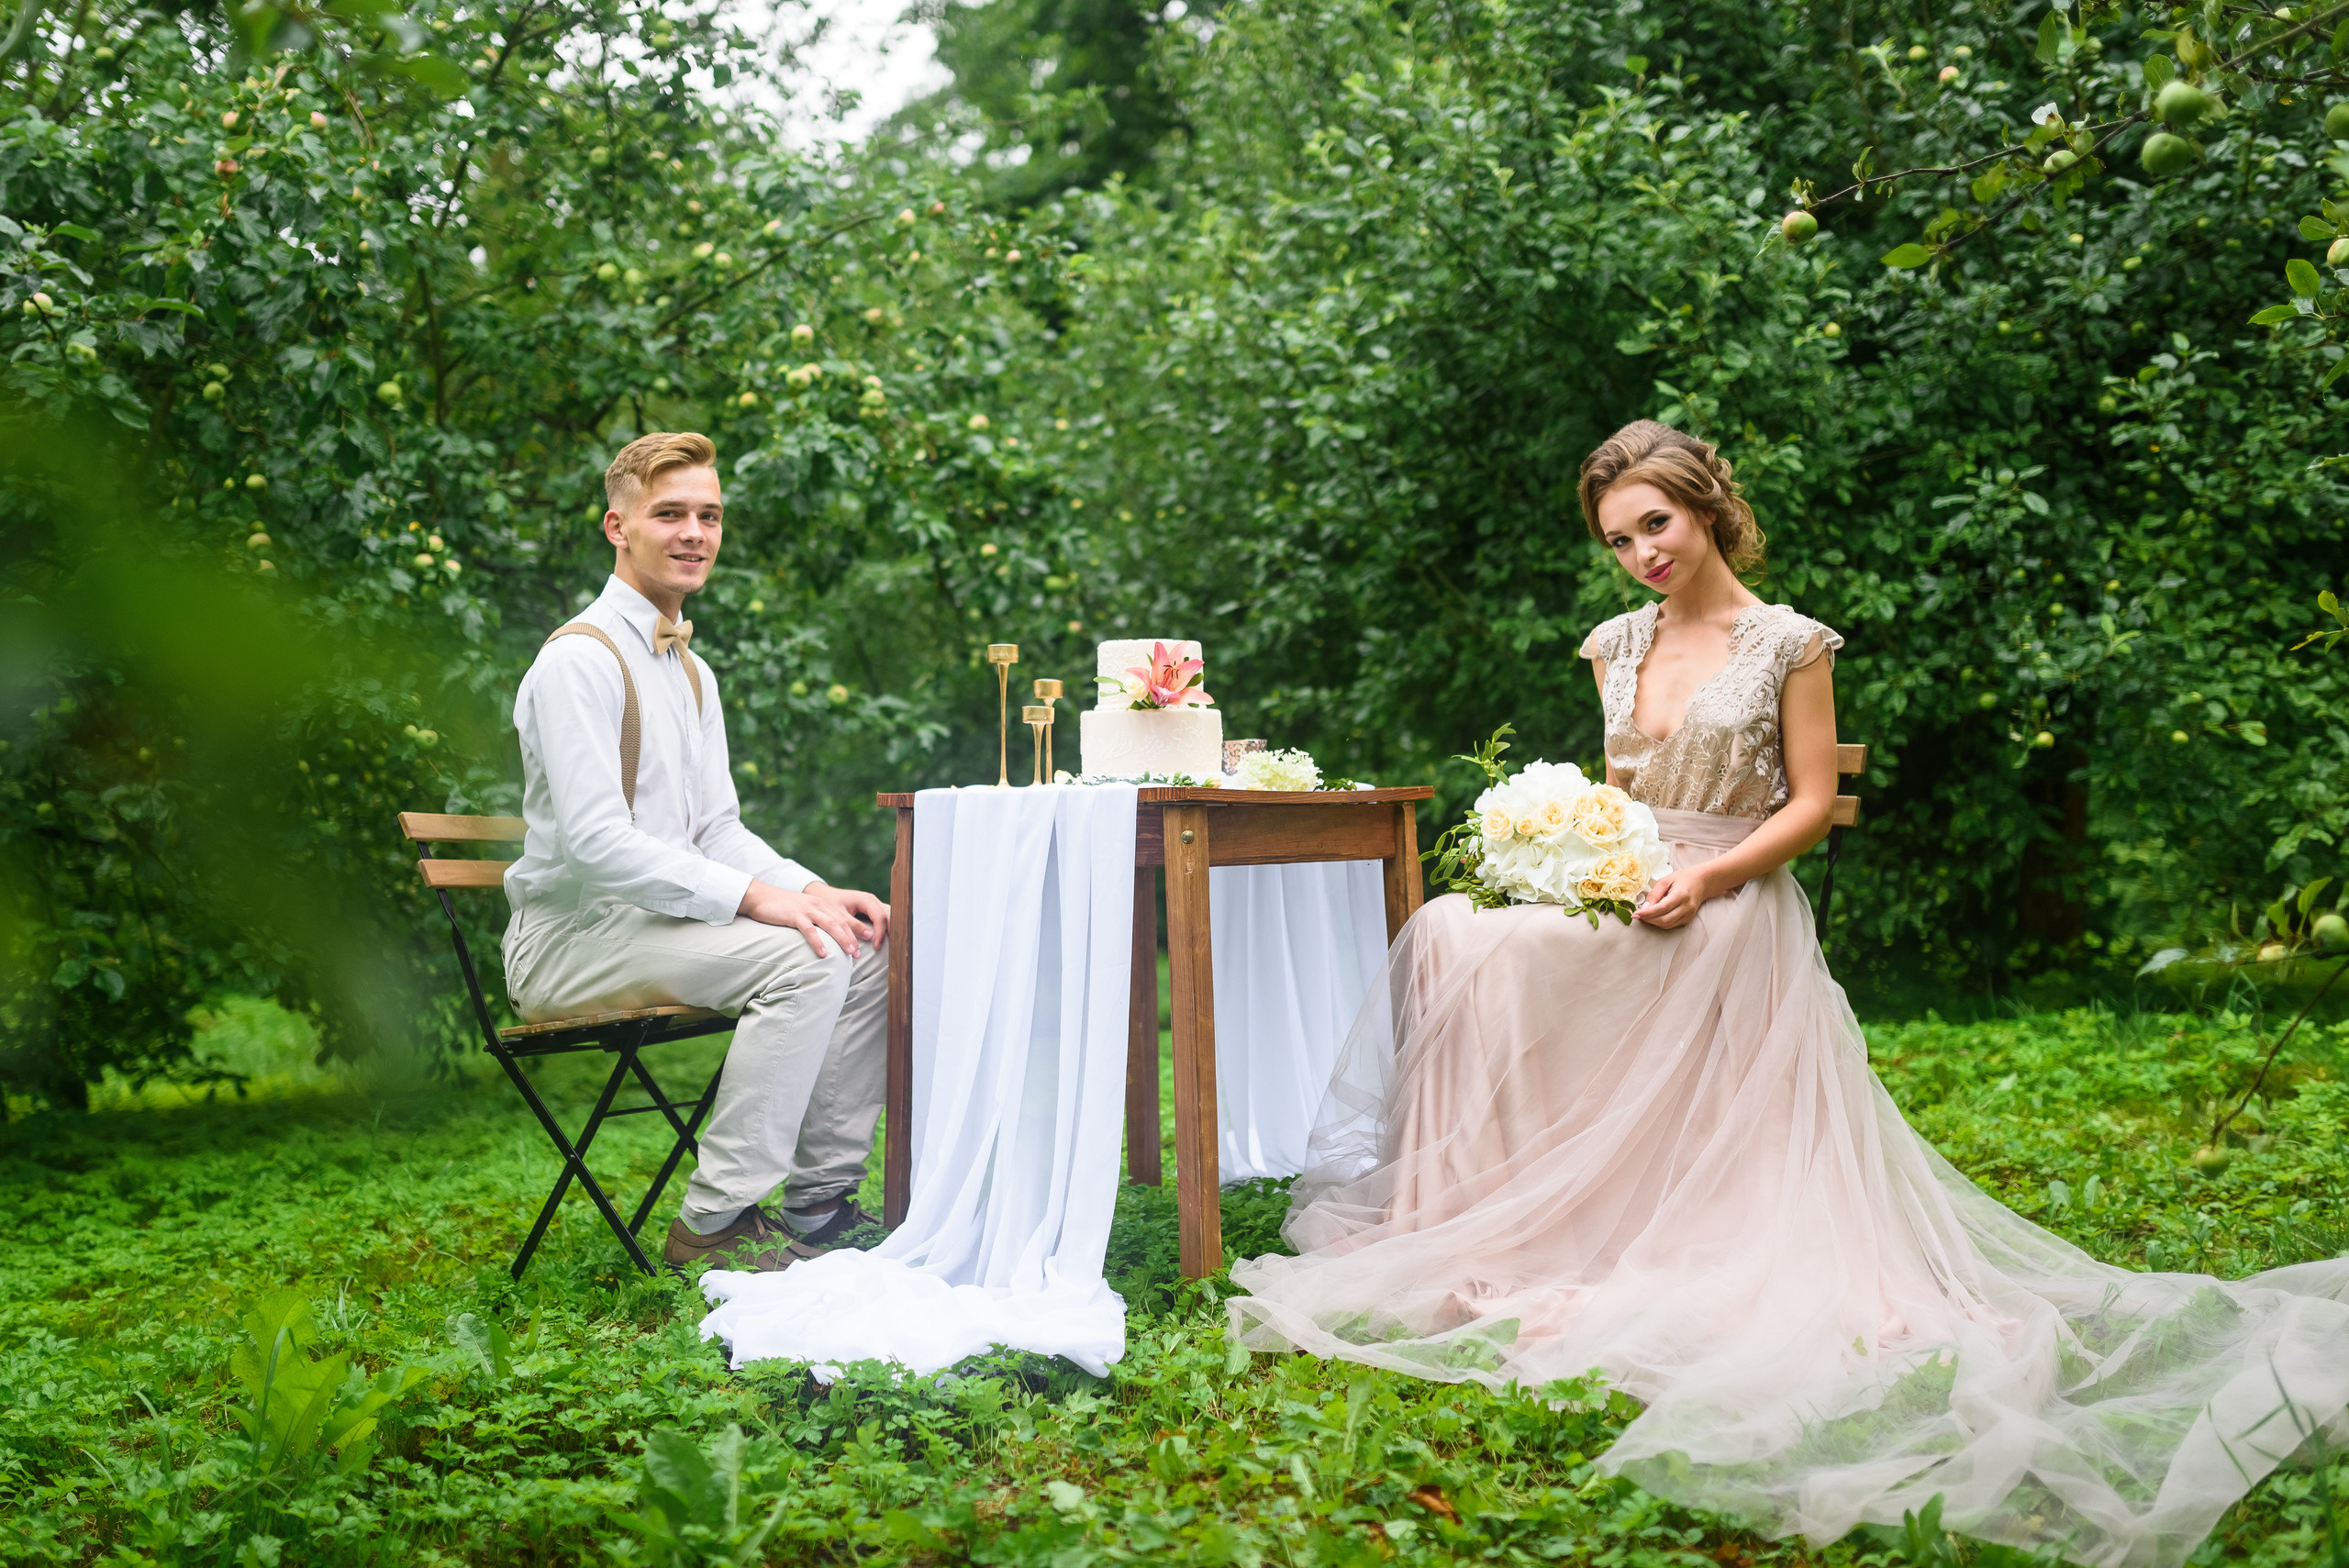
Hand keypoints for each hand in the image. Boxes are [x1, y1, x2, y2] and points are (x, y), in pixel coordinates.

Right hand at [739, 879, 890, 957]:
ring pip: (830, 925)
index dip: (857, 930)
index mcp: (823, 905)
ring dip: (842, 940)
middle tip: (861, 953)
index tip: (868, 943)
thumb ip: (817, 921)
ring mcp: (807, 909)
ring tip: (850, 954)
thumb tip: (830, 939)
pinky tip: (824, 953)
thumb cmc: (783, 909)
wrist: (761, 897)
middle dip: (854, 937)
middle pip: (841, 922)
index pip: (844, 918)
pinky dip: (818, 942)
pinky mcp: (794, 915)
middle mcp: (819, 905)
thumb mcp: (805, 912)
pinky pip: (809, 930)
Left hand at [1632, 866, 1717, 929]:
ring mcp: (1689, 915)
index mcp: (1681, 895)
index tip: (1635, 914)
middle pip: (1664, 920)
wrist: (1701, 883)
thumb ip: (1654, 894)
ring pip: (1667, 925)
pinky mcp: (1688, 920)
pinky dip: (1660, 922)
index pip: (1662, 908)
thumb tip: (1644, 907)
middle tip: (1637, 915)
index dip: (1647, 913)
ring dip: (1653, 922)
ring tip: (1645, 915)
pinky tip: (1654, 916)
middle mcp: (1687, 907)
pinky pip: (1671, 925)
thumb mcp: (1666, 880)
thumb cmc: (1683, 879)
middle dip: (1648, 919)